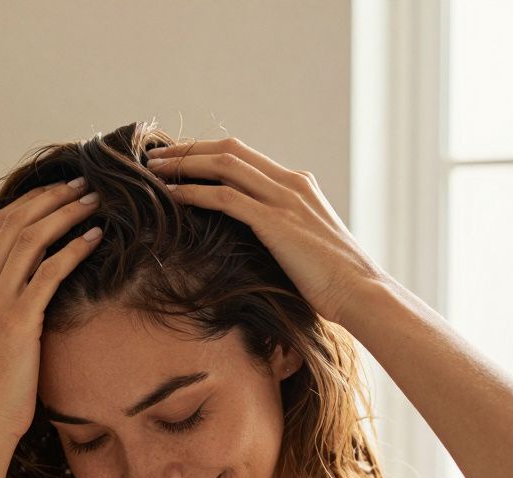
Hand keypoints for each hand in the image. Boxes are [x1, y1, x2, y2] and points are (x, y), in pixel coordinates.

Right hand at [0, 178, 102, 441]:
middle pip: (15, 221)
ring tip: (95, 202)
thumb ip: (5, 299)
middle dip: (52, 197)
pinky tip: (95, 238)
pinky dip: (73, 249)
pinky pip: (48, 272)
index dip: (32, 200)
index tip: (62, 189)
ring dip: (66, 214)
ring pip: (31, 239)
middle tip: (85, 184)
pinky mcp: (17, 321)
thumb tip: (35, 278)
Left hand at [145, 137, 389, 325]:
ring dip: (184, 166)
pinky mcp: (275, 222)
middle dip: (188, 150)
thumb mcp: (302, 242)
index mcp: (298, 183)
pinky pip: (225, 198)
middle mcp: (291, 182)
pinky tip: (170, 196)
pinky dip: (193, 193)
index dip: (205, 151)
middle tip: (154, 157)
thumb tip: (246, 238)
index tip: (177, 158)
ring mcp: (284, 199)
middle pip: (229, 149)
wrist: (360, 292)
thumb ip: (278, 228)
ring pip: (224, 166)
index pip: (243, 154)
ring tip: (152, 171)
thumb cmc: (331, 279)